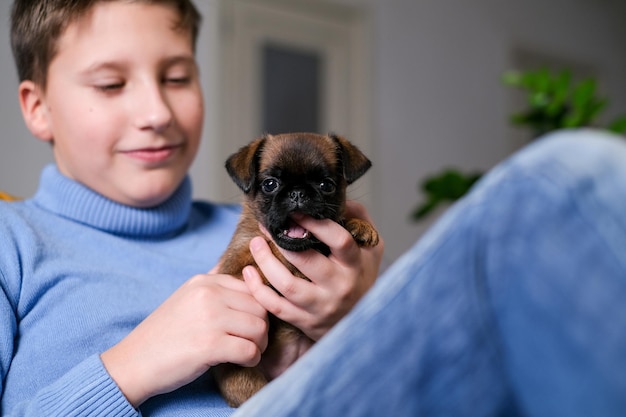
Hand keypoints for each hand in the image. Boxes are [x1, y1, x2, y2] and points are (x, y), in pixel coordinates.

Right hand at [101, 272, 267, 407]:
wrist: (133, 362)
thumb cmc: (165, 333)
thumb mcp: (187, 298)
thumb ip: (214, 286)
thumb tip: (248, 272)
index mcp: (204, 281)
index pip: (252, 288)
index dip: (257, 308)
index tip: (249, 324)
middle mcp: (208, 294)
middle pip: (260, 307)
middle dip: (262, 327)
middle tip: (253, 341)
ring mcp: (210, 318)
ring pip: (259, 327)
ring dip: (259, 344)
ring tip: (248, 352)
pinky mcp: (210, 345)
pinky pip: (250, 350)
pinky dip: (252, 359)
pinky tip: (242, 362)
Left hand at [243, 200, 383, 340]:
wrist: (360, 321)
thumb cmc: (361, 278)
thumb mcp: (371, 248)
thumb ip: (359, 219)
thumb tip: (339, 199)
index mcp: (355, 264)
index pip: (339, 240)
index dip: (316, 224)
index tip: (295, 211)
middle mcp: (339, 286)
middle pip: (306, 261)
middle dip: (281, 241)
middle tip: (266, 226)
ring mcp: (321, 306)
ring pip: (287, 285)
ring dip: (265, 263)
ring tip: (255, 244)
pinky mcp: (305, 321)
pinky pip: (275, 306)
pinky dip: (258, 290)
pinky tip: (249, 272)